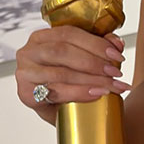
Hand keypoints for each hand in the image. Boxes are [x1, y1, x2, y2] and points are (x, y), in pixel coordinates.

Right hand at [15, 27, 131, 117]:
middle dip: (94, 62)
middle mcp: (29, 51)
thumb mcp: (80, 62)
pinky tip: (96, 94)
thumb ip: (97, 48)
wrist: (54, 110)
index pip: (69, 33)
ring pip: (61, 72)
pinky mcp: (26, 93)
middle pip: (64, 51)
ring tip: (111, 86)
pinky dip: (79, 93)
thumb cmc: (66, 82)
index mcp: (41, 37)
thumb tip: (117, 43)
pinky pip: (56, 92)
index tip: (117, 54)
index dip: (96, 43)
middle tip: (116, 72)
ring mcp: (25, 73)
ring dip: (91, 79)